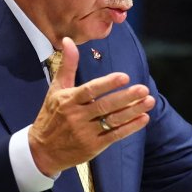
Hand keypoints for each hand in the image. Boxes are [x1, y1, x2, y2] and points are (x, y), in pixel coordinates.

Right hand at [28, 37, 155, 175]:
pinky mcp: (93, 147)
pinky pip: (114, 136)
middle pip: (105, 106)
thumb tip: (68, 40)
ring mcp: (85, 133)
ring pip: (112, 120)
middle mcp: (77, 116)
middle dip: (126, 97)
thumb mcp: (55, 90)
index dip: (108, 83)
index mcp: (68, 100)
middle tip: (145, 89)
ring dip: (133, 111)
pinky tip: (143, 118)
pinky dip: (130, 128)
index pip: (90, 90)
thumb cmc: (51, 116)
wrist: (42, 151)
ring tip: (150, 102)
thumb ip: (67, 65)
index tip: (125, 77)